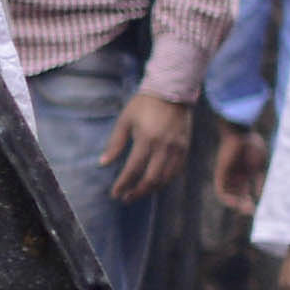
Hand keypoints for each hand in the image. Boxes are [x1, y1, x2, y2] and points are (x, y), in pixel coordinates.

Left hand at [99, 85, 196, 206]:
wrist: (172, 91)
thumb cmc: (144, 105)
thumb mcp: (125, 121)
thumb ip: (115, 143)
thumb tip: (103, 163)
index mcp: (147, 139)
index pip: (133, 169)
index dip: (123, 184)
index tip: (115, 194)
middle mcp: (164, 147)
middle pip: (151, 179)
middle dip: (137, 192)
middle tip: (126, 198)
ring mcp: (178, 148)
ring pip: (166, 178)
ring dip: (151, 189)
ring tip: (139, 193)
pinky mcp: (186, 148)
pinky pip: (177, 171)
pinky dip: (166, 180)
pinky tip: (156, 183)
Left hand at [210, 125, 267, 221]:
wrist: (240, 133)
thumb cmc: (252, 145)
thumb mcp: (260, 164)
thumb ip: (259, 179)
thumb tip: (259, 195)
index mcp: (246, 172)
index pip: (246, 190)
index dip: (251, 199)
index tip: (257, 206)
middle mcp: (236, 175)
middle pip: (238, 194)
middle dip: (244, 204)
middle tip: (251, 211)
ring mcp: (228, 174)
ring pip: (229, 194)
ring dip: (236, 203)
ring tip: (245, 209)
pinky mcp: (220, 173)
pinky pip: (220, 190)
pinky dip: (226, 198)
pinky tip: (235, 203)